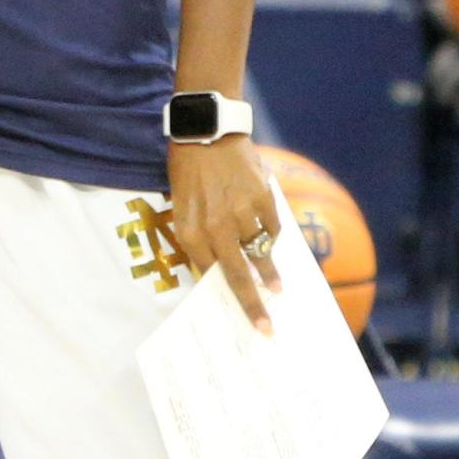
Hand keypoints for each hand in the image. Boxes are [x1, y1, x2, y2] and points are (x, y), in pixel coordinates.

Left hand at [167, 134, 281, 335]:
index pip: (209, 275)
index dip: (225, 297)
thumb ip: (197, 234)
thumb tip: (215, 266)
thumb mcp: (180, 203)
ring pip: (260, 253)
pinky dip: (272, 235)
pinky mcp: (262, 198)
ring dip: (269, 271)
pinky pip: (273, 227)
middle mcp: (215, 227)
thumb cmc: (188, 168)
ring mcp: (241, 213)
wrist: (206, 129)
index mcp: (190, 230)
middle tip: (267, 328)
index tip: (240, 319)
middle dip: (253, 305)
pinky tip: (270, 238)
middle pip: (238, 275)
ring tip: (277, 287)